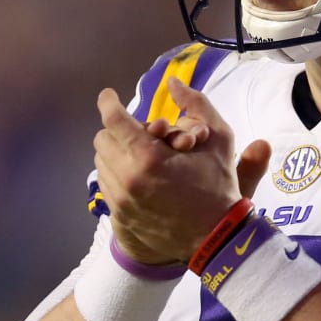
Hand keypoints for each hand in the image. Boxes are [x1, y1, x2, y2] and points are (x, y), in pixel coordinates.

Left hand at [94, 77, 271, 263]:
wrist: (216, 237)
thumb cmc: (219, 185)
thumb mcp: (218, 138)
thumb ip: (196, 104)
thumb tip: (173, 83)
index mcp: (148, 156)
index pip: (113, 119)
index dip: (109, 102)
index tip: (110, 95)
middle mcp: (127, 178)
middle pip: (102, 139)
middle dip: (118, 130)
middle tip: (139, 133)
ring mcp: (121, 199)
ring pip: (101, 163)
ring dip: (116, 153)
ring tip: (139, 155)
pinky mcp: (120, 215)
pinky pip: (106, 185)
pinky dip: (117, 175)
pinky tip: (137, 176)